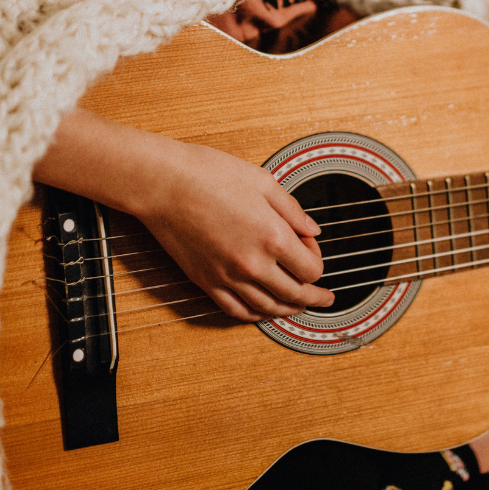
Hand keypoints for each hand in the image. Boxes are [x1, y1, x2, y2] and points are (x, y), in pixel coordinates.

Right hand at [140, 144, 336, 320]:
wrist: (163, 183)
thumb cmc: (209, 174)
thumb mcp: (263, 182)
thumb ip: (292, 210)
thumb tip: (311, 229)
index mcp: (273, 237)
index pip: (311, 269)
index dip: (318, 261)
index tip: (311, 248)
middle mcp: (253, 264)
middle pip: (295, 295)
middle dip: (314, 297)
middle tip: (325, 297)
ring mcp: (227, 276)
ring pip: (267, 308)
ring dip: (288, 310)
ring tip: (299, 307)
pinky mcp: (206, 281)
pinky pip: (236, 310)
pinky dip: (255, 315)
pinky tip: (263, 311)